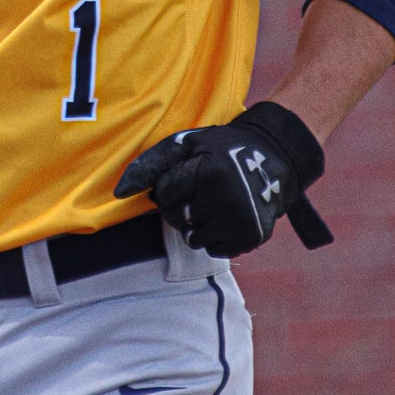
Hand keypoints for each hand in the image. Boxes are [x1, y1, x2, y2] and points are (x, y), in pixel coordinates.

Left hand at [113, 102, 331, 258]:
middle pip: (177, 220)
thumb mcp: (186, 144)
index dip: (170, 186)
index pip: (164, 194)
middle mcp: (226, 200)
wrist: (276, 156)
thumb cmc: (223, 149)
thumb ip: (150, 164)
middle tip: (200, 191)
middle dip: (181, 208)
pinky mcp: (252, 236)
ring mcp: (241, 221)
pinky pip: (216, 250)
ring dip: (198, 225)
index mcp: (208, 173)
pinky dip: (217, 238)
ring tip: (214, 204)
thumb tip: (118, 193)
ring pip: (195, 239)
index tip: (188, 175)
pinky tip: (227, 217)